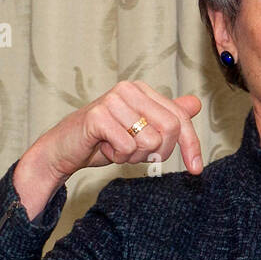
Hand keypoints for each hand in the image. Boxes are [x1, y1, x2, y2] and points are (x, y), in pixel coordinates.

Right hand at [42, 80, 203, 178]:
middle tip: (137, 154)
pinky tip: (105, 148)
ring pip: (150, 141)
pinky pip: (128, 147)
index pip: (180, 119)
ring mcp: (112, 100)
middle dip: (159, 152)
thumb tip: (196, 103)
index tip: (196, 170)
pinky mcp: (98, 117)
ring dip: (135, 156)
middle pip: (170, 129)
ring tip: (117, 148)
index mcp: (142, 90)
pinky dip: (119, 157)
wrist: (64, 149)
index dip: (191, 146)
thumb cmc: (104, 140)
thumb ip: (166, 116)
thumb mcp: (140, 130)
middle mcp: (129, 89)